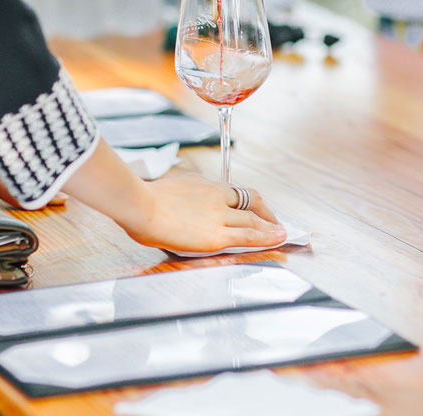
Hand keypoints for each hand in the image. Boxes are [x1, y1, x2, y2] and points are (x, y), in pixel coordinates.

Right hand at [126, 174, 286, 251]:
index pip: (233, 191)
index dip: (247, 200)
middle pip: (249, 201)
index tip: (253, 206)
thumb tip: (179, 202)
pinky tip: (277, 239)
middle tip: (273, 220)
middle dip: (264, 212)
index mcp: (203, 185)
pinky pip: (249, 235)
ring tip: (281, 232)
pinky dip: (267, 237)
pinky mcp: (217, 235)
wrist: (140, 204)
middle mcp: (216, 196)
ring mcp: (218, 215)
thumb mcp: (169, 187)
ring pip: (253, 219)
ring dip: (270, 225)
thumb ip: (181, 194)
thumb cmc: (143, 200)